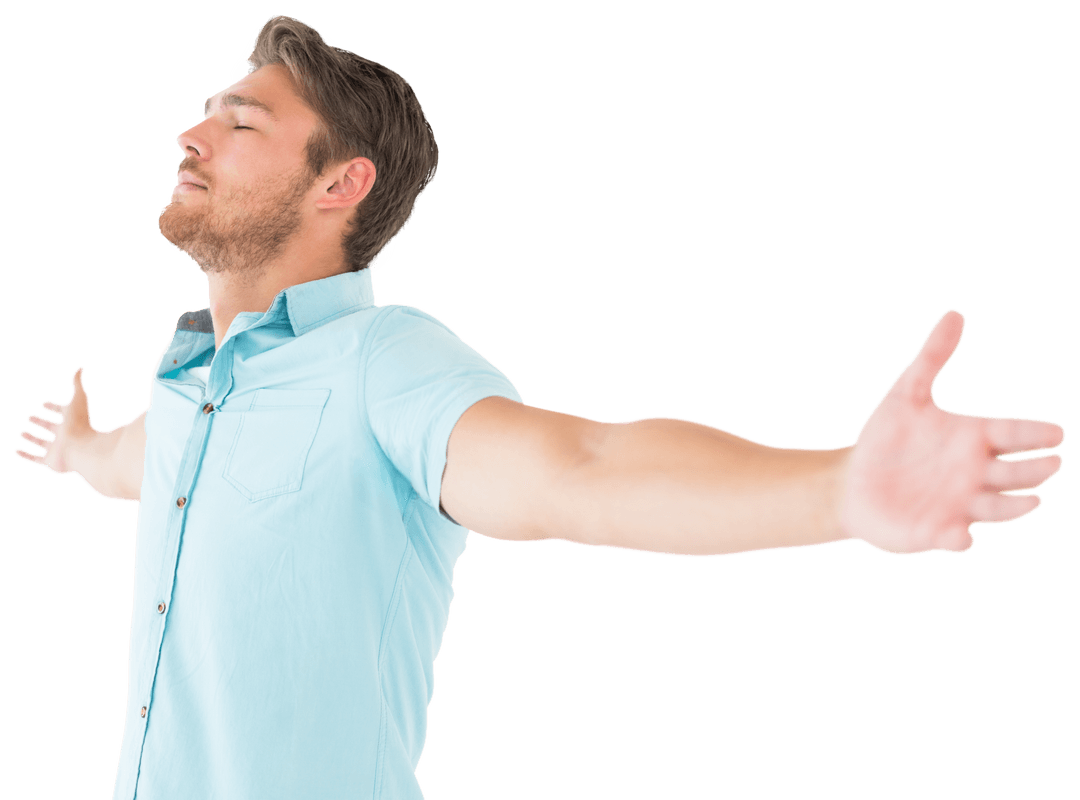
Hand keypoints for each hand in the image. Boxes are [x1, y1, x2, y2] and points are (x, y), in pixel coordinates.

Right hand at [15, 367, 97, 475]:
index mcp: (72, 420)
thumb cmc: (80, 423)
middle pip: (51, 427)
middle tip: (30, 417)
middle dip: (42, 422)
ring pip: (43, 443)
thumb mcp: (78, 398)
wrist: (83, 449)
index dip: (53, 407)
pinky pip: (35, 459)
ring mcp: (58, 449)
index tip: (44, 403)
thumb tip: (80, 367)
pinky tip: (16, 450)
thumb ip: (77, 383)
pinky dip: (25, 455)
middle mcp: (65, 435)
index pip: (62, 412)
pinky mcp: (50, 462)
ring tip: (22, 432)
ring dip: (32, 437)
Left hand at [838, 309, 1065, 555]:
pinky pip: (953, 538)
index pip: (1013, 434)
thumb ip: (932, 357)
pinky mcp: (935, 532)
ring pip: (996, 509)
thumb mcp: (906, 394)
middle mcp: (975, 475)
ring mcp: (959, 506)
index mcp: (975, 440)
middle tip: (1050, 464)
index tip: (1055, 433)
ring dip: (1013, 508)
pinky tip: (961, 537)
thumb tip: (954, 313)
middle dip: (1033, 470)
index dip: (1034, 434)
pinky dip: (959, 539)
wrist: (851, 482)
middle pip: (1015, 474)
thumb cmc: (885, 439)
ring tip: (1031, 502)